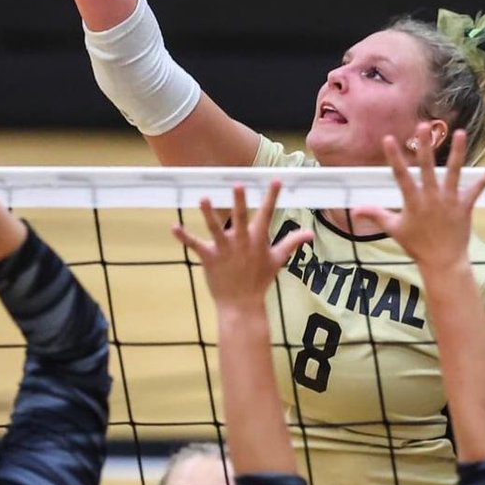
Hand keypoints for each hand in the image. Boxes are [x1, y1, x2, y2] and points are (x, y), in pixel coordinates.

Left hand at [171, 181, 311, 308]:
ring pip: (216, 229)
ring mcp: (224, 250)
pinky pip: (195, 246)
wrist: (242, 304)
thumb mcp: (278, 260)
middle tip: (238, 185)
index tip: (275, 180)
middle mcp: (241, 242)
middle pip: (240, 218)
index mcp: (258, 240)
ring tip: (204, 199)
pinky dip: (184, 237)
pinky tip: (174, 228)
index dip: (272, 197)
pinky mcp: (209, 258)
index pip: (267, 214)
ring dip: (209, 214)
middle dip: (240, 202)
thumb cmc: (260, 280)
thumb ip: (292, 243)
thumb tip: (310, 233)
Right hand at [353, 125, 484, 272]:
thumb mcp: (394, 229)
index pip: (401, 176)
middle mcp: (432, 198)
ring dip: (457, 152)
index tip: (389, 139)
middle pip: (427, 168)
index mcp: (413, 202)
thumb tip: (355, 210)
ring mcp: (450, 200)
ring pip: (454, 172)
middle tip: (424, 126)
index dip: (394, 157)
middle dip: (425, 146)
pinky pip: (479, 187)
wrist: (442, 261)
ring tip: (460, 133)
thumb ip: (376, 215)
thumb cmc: (417, 245)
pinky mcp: (466, 206)